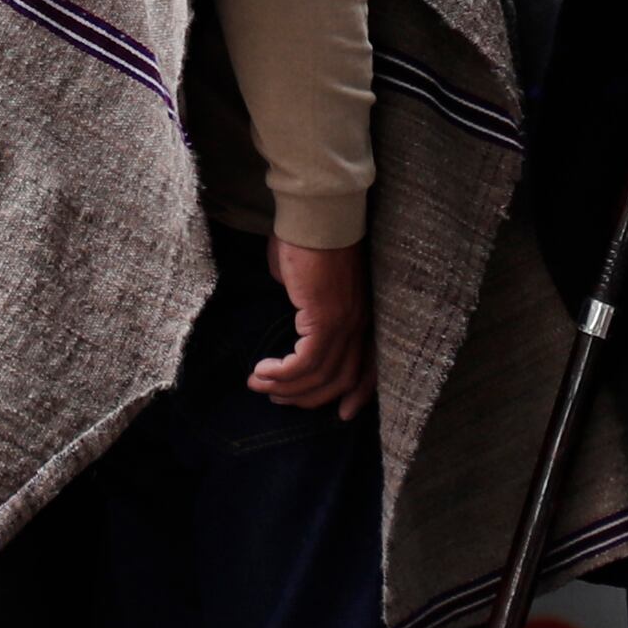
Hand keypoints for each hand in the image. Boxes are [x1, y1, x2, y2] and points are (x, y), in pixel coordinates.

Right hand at [252, 237, 373, 415]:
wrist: (316, 214)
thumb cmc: (308, 237)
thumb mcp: (306, 280)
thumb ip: (303, 300)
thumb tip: (290, 304)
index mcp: (360, 315)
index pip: (367, 367)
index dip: (357, 394)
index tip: (341, 413)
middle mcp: (358, 324)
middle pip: (341, 380)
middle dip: (309, 397)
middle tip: (279, 398)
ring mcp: (345, 324)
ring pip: (320, 376)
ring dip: (287, 387)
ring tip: (260, 383)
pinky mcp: (325, 319)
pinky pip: (304, 363)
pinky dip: (282, 374)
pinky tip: (263, 371)